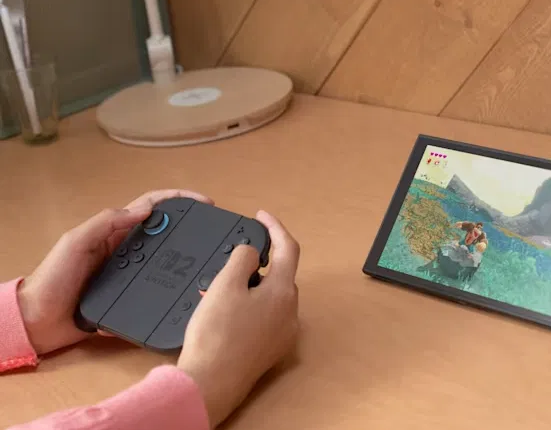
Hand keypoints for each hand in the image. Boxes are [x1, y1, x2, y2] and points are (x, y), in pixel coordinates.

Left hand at [17, 190, 213, 354]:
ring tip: (210, 261)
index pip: (152, 208)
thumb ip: (106, 222)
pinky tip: (190, 292)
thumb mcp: (76, 242)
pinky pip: (158, 292)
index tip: (204, 204)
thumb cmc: (54, 278)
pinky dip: (175, 289)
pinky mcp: (132, 301)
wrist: (40, 322)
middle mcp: (127, 252)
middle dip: (191, 228)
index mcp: (115, 233)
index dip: (178, 201)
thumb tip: (147, 210)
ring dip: (187, 258)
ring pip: (166, 262)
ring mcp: (131, 276)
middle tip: (216, 233)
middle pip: (165, 234)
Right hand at [177, 210, 299, 426]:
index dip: (275, 227)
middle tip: (229, 260)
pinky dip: (249, 307)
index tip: (261, 216)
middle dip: (257, 262)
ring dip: (250, 287)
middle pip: (279, 274)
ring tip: (219, 290)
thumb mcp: (225, 285)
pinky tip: (226, 313)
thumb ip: (242, 259)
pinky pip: (265, 317)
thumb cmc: (216, 335)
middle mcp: (290, 312)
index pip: (288, 249)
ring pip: (270, 297)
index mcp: (283, 292)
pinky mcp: (271, 349)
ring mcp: (283, 333)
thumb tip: (250, 252)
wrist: (210, 383)